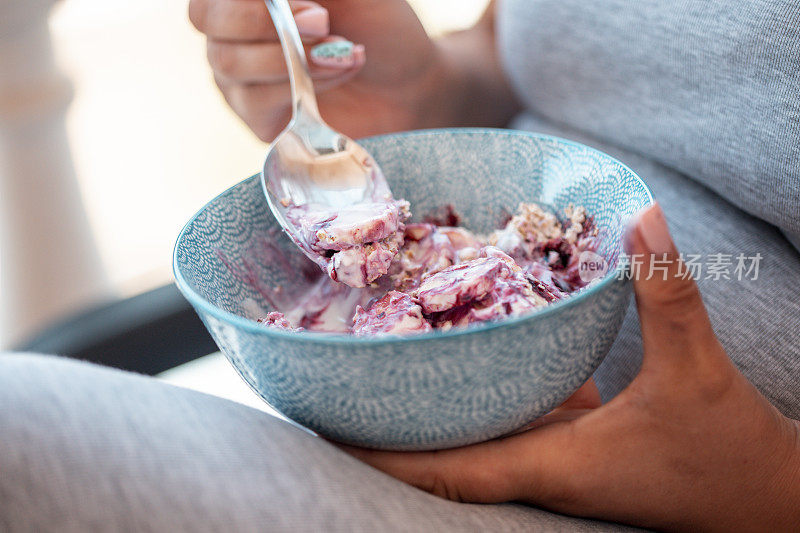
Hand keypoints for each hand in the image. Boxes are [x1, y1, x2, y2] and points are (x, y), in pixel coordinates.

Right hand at [188, 0, 506, 140]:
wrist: (410, 80)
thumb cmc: (377, 22)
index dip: (251, 2)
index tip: (315, 7)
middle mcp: (231, 31)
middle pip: (208, 20)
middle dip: (269, 23)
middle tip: (326, 24)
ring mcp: (239, 76)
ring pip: (229, 63)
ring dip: (295, 56)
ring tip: (343, 54)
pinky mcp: (259, 117)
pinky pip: (255, 101)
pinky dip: (301, 88)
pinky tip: (338, 76)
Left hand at [343, 204, 799, 530]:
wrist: (767, 501)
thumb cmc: (731, 455)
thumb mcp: (699, 369)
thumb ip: (667, 293)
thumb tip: (644, 217)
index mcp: (550, 463)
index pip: (444, 469)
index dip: (382, 455)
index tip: (327, 431)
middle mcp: (538, 465)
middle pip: (440, 454)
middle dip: (386, 429)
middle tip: (333, 388)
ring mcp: (555, 456)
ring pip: (474, 432)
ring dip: (431, 408)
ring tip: (385, 367)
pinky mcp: (575, 441)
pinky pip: (514, 413)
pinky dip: (486, 388)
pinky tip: (475, 349)